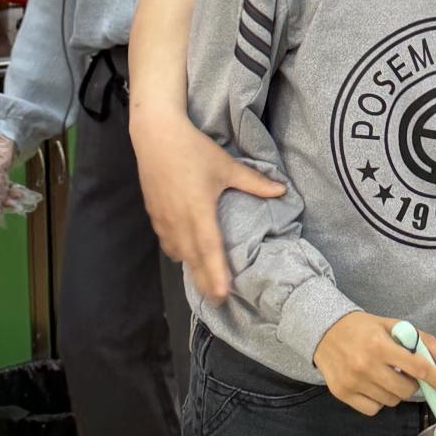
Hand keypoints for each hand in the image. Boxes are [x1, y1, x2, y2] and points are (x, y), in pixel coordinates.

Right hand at [0, 134, 40, 223]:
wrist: (16, 128)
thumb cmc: (6, 142)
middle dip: (6, 203)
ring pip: (1, 192)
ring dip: (13, 199)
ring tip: (28, 202)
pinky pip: (7, 187)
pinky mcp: (3, 173)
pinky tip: (25, 196)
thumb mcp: (2, 160)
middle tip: (21, 207)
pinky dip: (16, 193)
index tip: (2, 217)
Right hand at [130, 108, 283, 301]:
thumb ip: (253, 182)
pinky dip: (178, 252)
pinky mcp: (154, 214)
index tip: (223, 293)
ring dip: (191, 268)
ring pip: (178, 252)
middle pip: (192, 259)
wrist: (155, 134)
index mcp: (198, 210)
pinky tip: (185, 255)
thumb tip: (282, 190)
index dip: (216, 273)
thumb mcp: (225, 165)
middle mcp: (178, 219)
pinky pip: (167, 241)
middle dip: (204, 281)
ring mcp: (163, 218)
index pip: (209, 248)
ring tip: (204, 283)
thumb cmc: (193, 148)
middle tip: (218, 300)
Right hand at [314, 315, 435, 416]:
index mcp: (381, 344)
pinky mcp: (342, 393)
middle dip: (412, 385)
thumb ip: (422, 341)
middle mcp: (366, 365)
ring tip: (386, 377)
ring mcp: (353, 381)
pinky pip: (373, 409)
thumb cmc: (363, 328)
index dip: (435, 379)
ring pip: (390, 401)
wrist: (324, 331)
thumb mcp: (393, 325)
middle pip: (405, 390)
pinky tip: (373, 386)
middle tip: (406, 375)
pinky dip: (378, 401)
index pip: (418, 368)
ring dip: (395, 392)